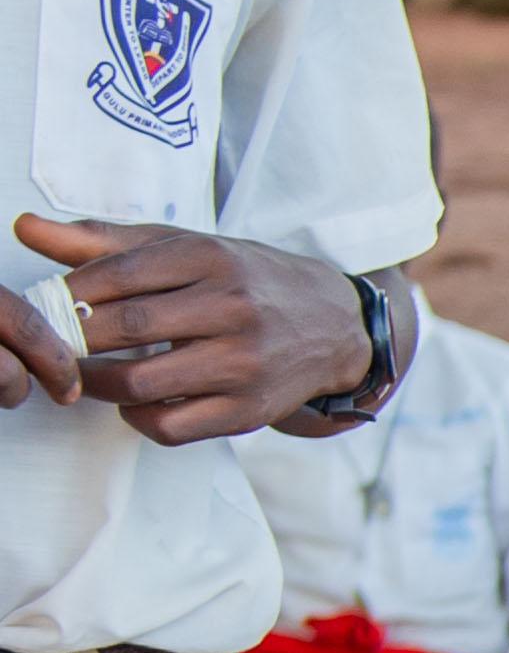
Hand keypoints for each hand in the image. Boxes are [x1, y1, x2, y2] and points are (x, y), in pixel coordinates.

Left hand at [8, 218, 377, 442]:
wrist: (333, 326)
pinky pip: (169, 426)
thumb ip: (103, 241)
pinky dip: (136, 417)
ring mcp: (243, 363)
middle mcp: (232, 307)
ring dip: (96, 383)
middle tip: (56, 343)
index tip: (48, 303)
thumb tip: (25, 227)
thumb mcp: (185, 249)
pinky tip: (134, 400)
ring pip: (140, 384)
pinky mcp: (248, 410)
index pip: (119, 273)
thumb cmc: (245, 281)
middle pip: (125, 328)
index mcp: (211, 258)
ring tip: (85, 373)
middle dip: (75, 339)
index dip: (69, 292)